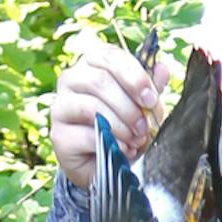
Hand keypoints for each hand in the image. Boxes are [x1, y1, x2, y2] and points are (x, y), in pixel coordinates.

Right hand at [51, 36, 167, 191]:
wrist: (108, 165)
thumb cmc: (124, 127)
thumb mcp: (142, 106)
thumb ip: (150, 87)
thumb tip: (162, 68)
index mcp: (93, 64)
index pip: (110, 56)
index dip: (134, 77)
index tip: (151, 99)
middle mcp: (71, 80)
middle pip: (99, 80)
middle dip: (129, 106)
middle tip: (145, 126)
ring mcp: (61, 106)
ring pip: (91, 106)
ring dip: (121, 125)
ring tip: (136, 139)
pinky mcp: (59, 135)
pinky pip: (87, 134)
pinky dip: (112, 143)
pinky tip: (124, 150)